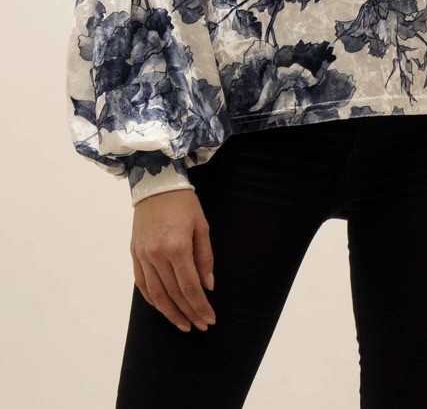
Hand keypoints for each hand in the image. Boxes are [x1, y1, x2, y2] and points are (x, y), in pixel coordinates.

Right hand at [130, 188, 216, 333]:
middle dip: (189, 313)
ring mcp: (143, 255)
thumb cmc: (183, 202)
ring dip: (170, 312)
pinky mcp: (134, 253)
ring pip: (156, 294)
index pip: (190, 286)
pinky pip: (142, 284)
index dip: (200, 306)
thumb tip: (208, 286)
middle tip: (200, 325)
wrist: (156, 183)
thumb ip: (205, 258)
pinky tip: (163, 308)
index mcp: (177, 246)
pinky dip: (152, 299)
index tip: (209, 318)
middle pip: (174, 294)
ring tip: (183, 324)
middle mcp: (157, 254)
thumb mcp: (201, 226)